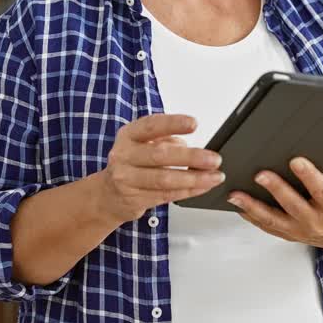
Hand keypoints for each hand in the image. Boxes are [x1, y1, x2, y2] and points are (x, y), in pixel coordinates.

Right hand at [98, 113, 224, 222]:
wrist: (108, 194)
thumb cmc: (131, 164)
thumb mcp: (142, 144)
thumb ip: (164, 141)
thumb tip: (188, 147)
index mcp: (128, 136)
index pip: (151, 126)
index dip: (173, 124)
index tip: (194, 124)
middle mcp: (124, 155)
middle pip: (160, 155)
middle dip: (191, 157)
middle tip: (213, 159)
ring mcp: (127, 179)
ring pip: (164, 180)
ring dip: (194, 179)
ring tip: (214, 176)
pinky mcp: (135, 199)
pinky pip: (166, 195)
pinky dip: (188, 191)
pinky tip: (202, 187)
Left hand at [227, 157, 322, 263]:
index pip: (321, 191)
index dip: (309, 176)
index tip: (296, 161)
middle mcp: (315, 221)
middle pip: (292, 205)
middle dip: (275, 189)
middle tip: (260, 175)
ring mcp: (300, 231)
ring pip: (273, 220)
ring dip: (253, 207)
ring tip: (236, 194)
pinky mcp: (289, 235)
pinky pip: (267, 227)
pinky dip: (251, 216)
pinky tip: (238, 205)